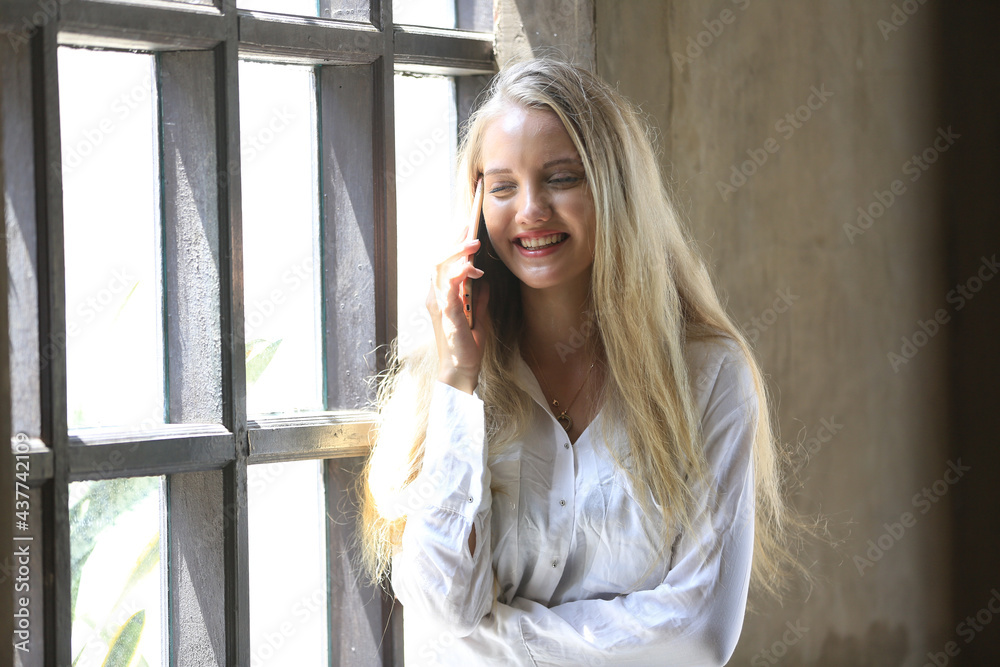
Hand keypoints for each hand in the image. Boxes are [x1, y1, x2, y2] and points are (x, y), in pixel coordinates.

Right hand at [427, 235, 490, 393]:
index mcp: (441, 296)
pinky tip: (471, 269)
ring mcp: (439, 307)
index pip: (443, 264)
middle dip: (455, 244)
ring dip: (457, 255)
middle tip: (471, 233)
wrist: (461, 371)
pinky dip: (458, 277)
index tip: (465, 227)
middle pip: (439, 262)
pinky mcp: (447, 316)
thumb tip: (483, 282)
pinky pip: (449, 291)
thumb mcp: (477, 316)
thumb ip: (478, 299)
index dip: (452, 244)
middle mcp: (436, 298)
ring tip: (473, 245)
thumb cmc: (466, 346)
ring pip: (441, 271)